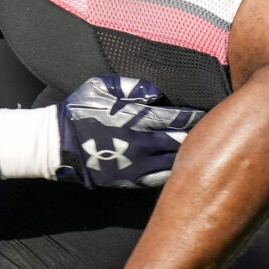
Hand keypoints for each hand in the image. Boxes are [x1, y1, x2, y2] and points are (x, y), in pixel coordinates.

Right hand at [52, 75, 203, 188]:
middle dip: (196, 135)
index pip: (179, 118)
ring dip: (187, 155)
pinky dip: (172, 171)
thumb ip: (132, 87)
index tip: (207, 113)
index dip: (195, 116)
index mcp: (137, 119)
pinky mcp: (129, 181)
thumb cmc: (78, 111)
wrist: (56, 145)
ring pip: (174, 162)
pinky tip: (179, 166)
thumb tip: (157, 93)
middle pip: (181, 141)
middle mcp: (142, 144)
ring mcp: (137, 165)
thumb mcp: (101, 87)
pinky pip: (160, 179)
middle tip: (212, 131)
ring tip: (200, 149)